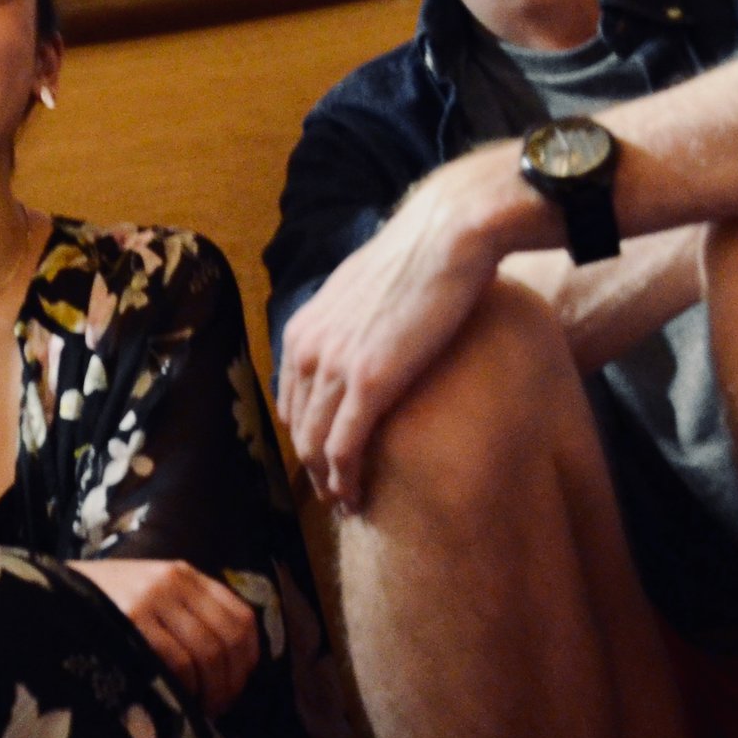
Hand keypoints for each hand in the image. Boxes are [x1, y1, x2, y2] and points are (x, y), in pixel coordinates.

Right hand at [71, 557, 258, 713]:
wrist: (41, 595)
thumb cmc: (97, 605)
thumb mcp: (146, 594)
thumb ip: (183, 616)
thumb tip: (225, 667)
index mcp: (184, 574)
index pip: (241, 617)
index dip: (247, 659)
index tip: (236, 686)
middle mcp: (174, 581)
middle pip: (228, 639)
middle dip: (230, 683)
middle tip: (216, 709)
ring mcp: (152, 598)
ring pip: (207, 653)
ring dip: (210, 692)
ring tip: (198, 711)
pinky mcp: (131, 618)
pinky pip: (176, 661)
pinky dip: (184, 688)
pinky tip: (175, 701)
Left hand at [275, 156, 515, 509]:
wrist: (446, 234)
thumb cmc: (419, 256)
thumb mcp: (364, 288)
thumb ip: (351, 321)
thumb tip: (364, 337)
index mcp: (303, 328)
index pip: (291, 399)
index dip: (306, 434)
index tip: (325, 458)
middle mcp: (307, 349)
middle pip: (298, 428)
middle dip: (312, 467)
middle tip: (335, 493)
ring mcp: (334, 367)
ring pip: (315, 445)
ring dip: (328, 481)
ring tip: (347, 502)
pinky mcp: (369, 383)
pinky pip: (343, 448)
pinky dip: (345, 480)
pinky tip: (356, 499)